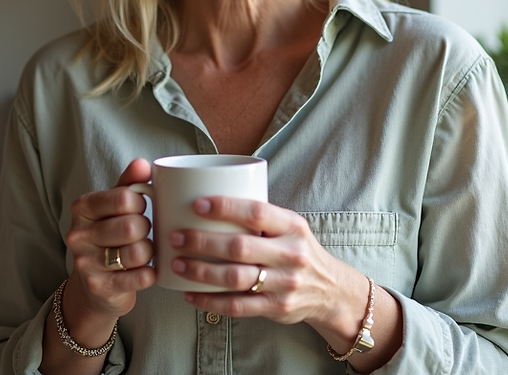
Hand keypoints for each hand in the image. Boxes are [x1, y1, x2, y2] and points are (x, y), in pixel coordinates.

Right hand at [63, 159, 155, 318]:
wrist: (95, 285)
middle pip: (132, 226)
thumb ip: (129, 183)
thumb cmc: (110, 236)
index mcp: (82, 208)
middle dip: (146, 228)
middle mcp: (78, 235)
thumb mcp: (116, 206)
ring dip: (149, 251)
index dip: (141, 202)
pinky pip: (139, 277)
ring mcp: (85, 263)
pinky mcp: (98, 287)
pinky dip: (150, 273)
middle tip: (143, 232)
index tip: (140, 208)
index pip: (124, 198)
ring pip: (136, 251)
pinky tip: (148, 270)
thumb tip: (142, 163)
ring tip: (144, 250)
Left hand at [168, 196, 367, 332]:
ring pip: (235, 278)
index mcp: (292, 226)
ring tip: (177, 263)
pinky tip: (190, 295)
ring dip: (201, 271)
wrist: (331, 290)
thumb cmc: (297, 250)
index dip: (225, 207)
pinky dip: (210, 301)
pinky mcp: (276, 308)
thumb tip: (207, 199)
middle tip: (176, 237)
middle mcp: (290, 254)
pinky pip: (237, 306)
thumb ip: (260, 217)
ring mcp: (284, 283)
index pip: (257, 212)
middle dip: (202, 241)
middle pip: (239, 247)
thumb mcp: (290, 227)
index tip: (197, 204)